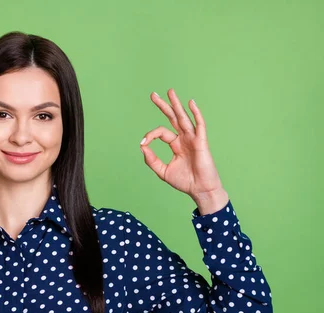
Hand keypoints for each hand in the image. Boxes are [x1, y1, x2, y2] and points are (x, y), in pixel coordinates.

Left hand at [140, 88, 227, 210]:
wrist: (200, 190)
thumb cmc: (184, 181)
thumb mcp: (163, 171)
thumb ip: (151, 160)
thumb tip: (142, 147)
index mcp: (176, 144)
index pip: (161, 132)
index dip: (151, 135)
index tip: (143, 142)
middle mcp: (184, 139)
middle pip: (172, 118)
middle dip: (163, 106)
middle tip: (153, 94)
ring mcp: (193, 139)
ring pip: (183, 118)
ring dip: (176, 104)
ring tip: (170, 91)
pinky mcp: (201, 142)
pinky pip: (199, 125)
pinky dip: (196, 114)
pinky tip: (190, 103)